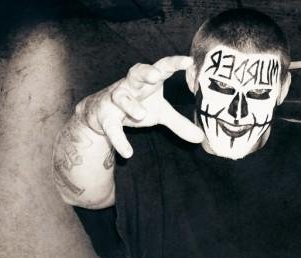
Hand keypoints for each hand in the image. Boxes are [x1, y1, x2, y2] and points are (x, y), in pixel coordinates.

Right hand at [77, 55, 203, 158]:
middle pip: (136, 72)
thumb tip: (201, 137)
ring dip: (130, 104)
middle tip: (156, 75)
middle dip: (145, 72)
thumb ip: (179, 123)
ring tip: (140, 114)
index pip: (162, 67)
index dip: (173, 63)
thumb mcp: (160, 113)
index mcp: (147, 81)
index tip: (188, 61)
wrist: (100, 113)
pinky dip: (119, 140)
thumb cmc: (136, 105)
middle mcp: (131, 85)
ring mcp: (116, 99)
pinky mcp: (105, 117)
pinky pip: (112, 127)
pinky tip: (128, 153)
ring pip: (121, 97)